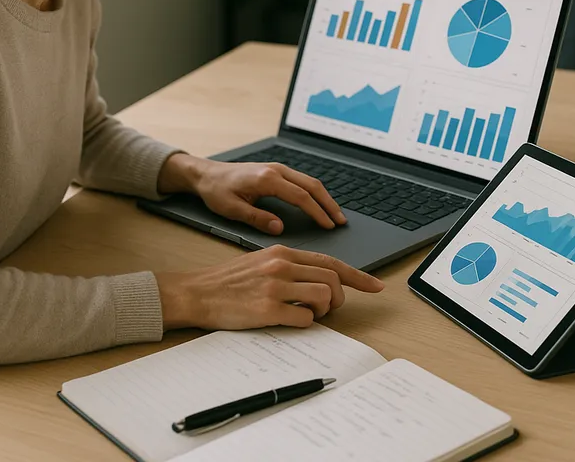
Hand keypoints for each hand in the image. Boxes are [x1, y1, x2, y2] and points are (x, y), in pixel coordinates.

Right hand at [156, 244, 383, 330]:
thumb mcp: (261, 261)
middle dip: (340, 298)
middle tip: (330, 309)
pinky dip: (306, 323)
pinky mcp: (267, 309)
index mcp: (282, 251)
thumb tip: (319, 281)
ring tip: (310, 314)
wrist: (198, 293)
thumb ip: (289, 266)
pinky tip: (290, 321)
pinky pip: (304, 318)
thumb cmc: (229, 281)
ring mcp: (275, 286)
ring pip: (324, 297)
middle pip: (332, 279)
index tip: (376, 285)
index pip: (330, 261)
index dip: (358, 275)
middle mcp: (281, 264)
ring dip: (325, 311)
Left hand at [196, 158, 345, 234]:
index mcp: (266, 179)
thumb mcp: (232, 209)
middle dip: (329, 203)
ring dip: (324, 197)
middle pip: (311, 185)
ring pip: (309, 181)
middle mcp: (275, 170)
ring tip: (335, 215)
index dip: (317, 212)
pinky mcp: (276, 170)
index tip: (329, 226)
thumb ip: (256, 218)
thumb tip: (279, 228)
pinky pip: (301, 180)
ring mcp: (277, 168)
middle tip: (341, 222)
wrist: (205, 173)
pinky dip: (314, 192)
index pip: (300, 196)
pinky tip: (319, 203)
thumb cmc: (216, 191)